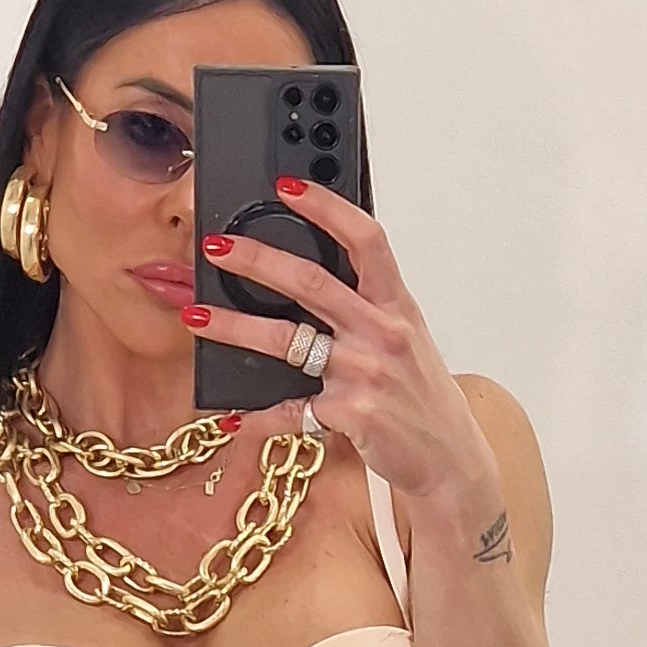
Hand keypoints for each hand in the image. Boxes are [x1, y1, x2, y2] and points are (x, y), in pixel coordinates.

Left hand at [187, 179, 498, 522]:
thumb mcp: (407, 339)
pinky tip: (234, 416)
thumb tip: (312, 274)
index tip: (287, 187)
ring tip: (196, 316)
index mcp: (397, 306)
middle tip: (217, 248)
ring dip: (234, 327)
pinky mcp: (350, 416)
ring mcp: (365, 375)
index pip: (366, 240)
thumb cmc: (421, 396)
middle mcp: (382, 334)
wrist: (450, 459)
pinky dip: (258, 417)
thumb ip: (368, 307)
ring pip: (287, 341)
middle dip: (257, 260)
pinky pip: (290, 412)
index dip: (327, 207)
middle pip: (312, 283)